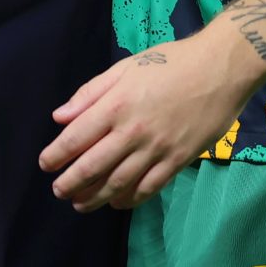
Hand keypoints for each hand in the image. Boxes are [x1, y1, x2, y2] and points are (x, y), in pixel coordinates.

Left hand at [39, 31, 258, 211]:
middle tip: (59, 191)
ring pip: (118, 183)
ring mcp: (157, 149)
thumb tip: (60, 117)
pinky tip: (118, 202)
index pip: (76, 138)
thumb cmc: (171, 62)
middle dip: (70, 183)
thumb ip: (90, 93)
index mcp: (116, 105)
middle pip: (93, 166)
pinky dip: (130, 199)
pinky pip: (149, 188)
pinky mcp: (178, 160)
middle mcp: (132, 131)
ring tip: (80, 204)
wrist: (221, 68)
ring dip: (95, 197)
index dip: (56, 155)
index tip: (45, 165)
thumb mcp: (126, 68)